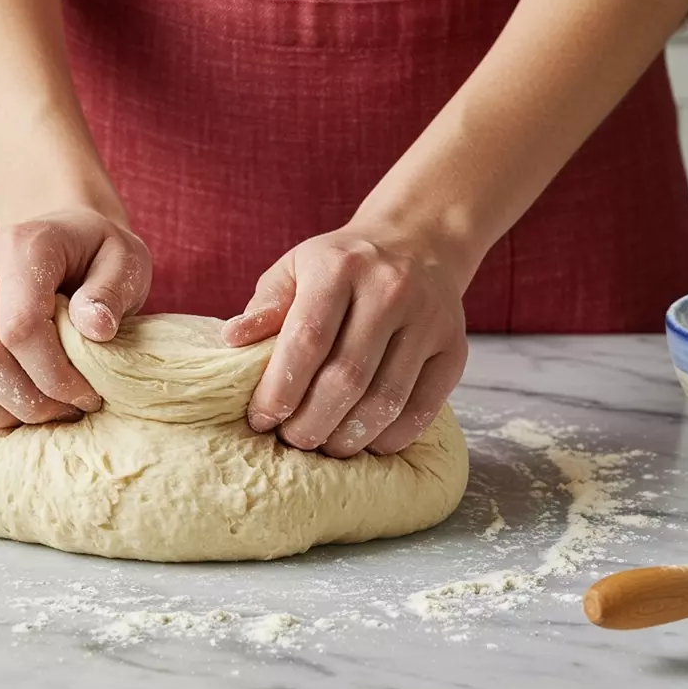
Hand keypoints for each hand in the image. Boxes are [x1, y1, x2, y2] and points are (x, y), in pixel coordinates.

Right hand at [0, 209, 150, 426]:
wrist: (62, 240)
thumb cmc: (95, 257)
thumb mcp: (126, 262)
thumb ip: (112, 291)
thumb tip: (93, 329)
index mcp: (21, 247)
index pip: (20, 327)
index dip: (54, 377)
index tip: (87, 396)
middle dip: (28, 401)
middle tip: (64, 412)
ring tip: (35, 413)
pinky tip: (1, 409)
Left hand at [222, 222, 468, 457]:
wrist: (418, 241)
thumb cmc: (342, 265)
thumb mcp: (296, 268)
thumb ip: (266, 305)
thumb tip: (233, 340)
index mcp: (340, 267)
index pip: (307, 340)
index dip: (280, 390)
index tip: (261, 419)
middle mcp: (389, 290)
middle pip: (347, 377)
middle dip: (312, 422)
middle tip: (292, 442)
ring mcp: (428, 319)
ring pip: (386, 399)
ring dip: (349, 436)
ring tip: (324, 446)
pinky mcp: (454, 347)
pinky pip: (423, 408)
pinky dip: (390, 436)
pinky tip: (365, 442)